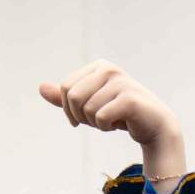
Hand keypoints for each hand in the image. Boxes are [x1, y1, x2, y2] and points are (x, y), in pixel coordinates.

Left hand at [38, 61, 185, 180]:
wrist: (154, 126)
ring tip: (111, 121)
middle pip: (72, 96)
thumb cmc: (121, 114)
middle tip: (97, 121)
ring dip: (96, 123)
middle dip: (80, 116)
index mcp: (98, 66)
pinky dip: (106, 127)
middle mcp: (109, 69)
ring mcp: (120, 82)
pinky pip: (100, 117)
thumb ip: (65, 97)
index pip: (65, 88)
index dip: (68, 109)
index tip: (83, 117)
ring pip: (87, 109)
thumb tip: (40, 88)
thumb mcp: (89, 104)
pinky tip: (118, 125)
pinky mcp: (129, 99)